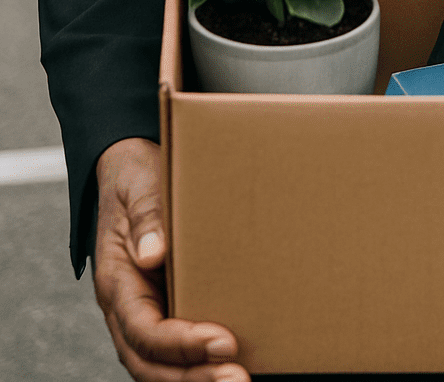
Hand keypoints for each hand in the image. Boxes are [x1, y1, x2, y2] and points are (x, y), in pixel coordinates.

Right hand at [94, 137, 248, 381]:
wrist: (129, 171)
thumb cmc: (136, 179)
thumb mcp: (139, 188)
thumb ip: (146, 216)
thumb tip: (153, 254)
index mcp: (116, 282)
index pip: (143, 330)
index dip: (180, 344)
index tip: (222, 342)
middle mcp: (127, 308)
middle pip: (150, 363)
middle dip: (192, 378)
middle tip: (237, 380)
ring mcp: (145, 313)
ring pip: (161, 366)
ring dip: (197, 379)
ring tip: (240, 381)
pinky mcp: (165, 310)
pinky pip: (175, 352)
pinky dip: (198, 366)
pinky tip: (235, 366)